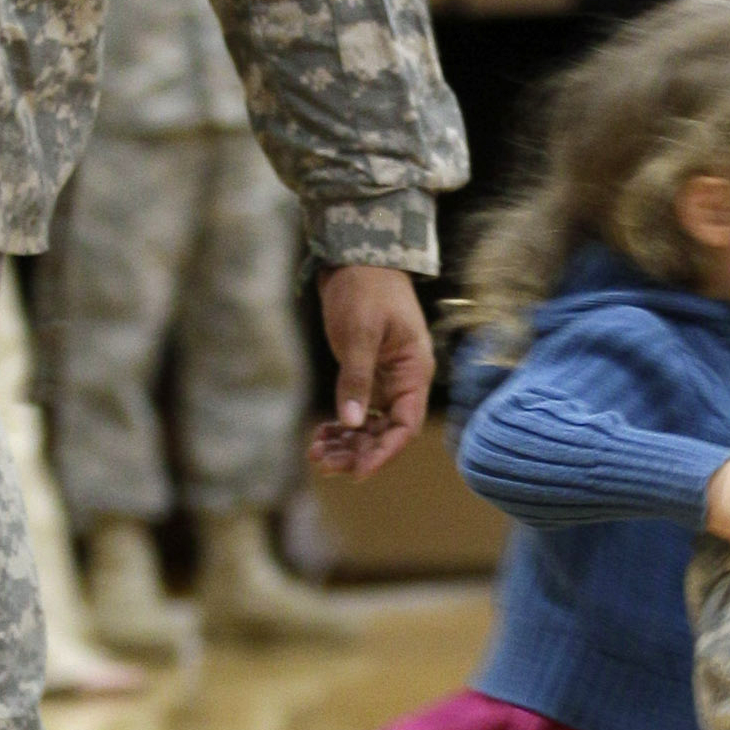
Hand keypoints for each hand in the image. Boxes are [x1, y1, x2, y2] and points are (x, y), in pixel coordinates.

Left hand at [308, 266, 432, 476]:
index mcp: (414, 372)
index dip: (384, 452)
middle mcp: (403, 381)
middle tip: (323, 463)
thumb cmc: (365, 290)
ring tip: (316, 454)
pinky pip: (357, 410)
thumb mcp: (359, 333)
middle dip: (357, 451)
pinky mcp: (366, 374)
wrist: (357, 258)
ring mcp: (384, 380)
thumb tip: (353, 422)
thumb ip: (356, 378)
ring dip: (346, 443)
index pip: (405, 426)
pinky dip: (340, 425)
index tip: (358, 472)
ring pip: (370, 425)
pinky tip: (320, 435)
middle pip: (385, 432)